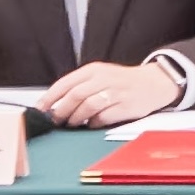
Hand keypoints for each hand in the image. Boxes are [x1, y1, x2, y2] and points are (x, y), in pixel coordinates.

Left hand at [40, 59, 183, 130]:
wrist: (154, 83)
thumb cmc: (122, 82)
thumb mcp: (100, 76)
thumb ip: (79, 87)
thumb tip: (54, 105)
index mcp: (94, 70)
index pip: (65, 83)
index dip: (49, 98)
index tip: (39, 109)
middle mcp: (104, 79)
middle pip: (75, 95)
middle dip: (61, 110)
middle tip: (55, 120)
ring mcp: (115, 92)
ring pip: (87, 106)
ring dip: (76, 118)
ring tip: (72, 123)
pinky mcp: (125, 106)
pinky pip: (103, 117)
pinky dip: (93, 123)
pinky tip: (91, 124)